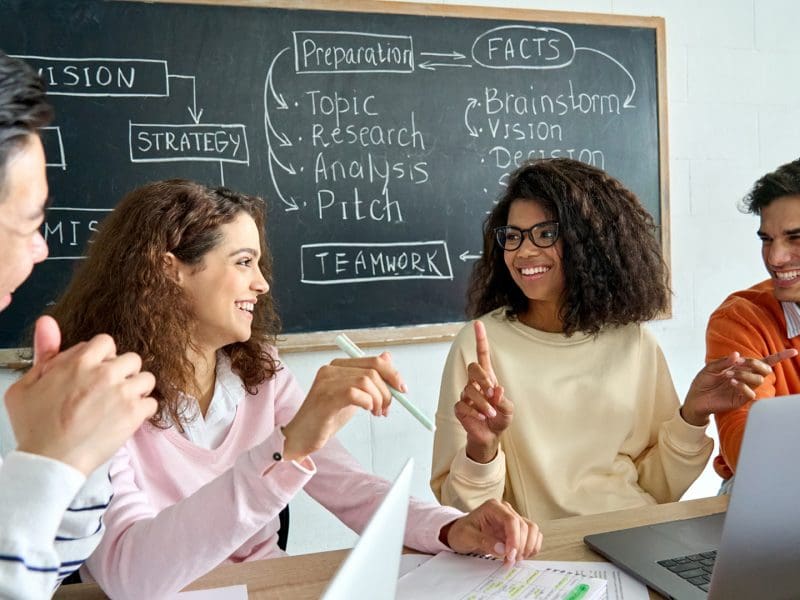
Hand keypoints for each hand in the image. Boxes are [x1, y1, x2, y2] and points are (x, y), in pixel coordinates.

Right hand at [4, 316, 156, 474]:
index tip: (94, 372)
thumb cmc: (34, 426)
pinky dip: (143, 411)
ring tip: (121, 403)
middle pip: (131, 358)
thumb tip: (47, 321)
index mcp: (80, 362)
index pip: (106, 342)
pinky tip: (127, 418)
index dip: (101, 357)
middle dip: (122, 372)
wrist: (48, 462)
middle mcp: (105, 373)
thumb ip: (43, 352)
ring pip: (146, 378)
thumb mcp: (26, 385)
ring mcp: (122, 393)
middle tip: (109, 390)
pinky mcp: (134, 414)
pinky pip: (152, 402)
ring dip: (136, 389)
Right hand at [282, 352, 405, 461]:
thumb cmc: (327, 417)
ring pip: (366, 381)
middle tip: (387, 407)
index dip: (392, 374)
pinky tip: (367, 411)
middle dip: (387, 390)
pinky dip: (367, 403)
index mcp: (338, 366)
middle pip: (372, 370)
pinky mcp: (325, 398)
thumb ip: (368, 378)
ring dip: (378, 399)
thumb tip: (388, 357)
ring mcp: (326, 382)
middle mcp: (331, 369)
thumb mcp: (353, 395)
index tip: (402, 389)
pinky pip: (355, 393)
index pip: (373, 361)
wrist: (302, 437)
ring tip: (376, 413)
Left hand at [444, 499, 542, 564]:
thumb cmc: (462, 532)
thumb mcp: (466, 536)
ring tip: (515, 560)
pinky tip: (520, 556)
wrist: (461, 534)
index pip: (511, 520)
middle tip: (510, 561)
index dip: (515, 538)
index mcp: (493, 507)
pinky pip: (532, 536)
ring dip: (528, 547)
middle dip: (520, 546)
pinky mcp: (517, 529)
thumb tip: (503, 549)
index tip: (510, 555)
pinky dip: (530, 547)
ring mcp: (513, 518)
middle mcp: (505, 510)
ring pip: (532, 530)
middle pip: (524, 526)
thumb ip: (484, 541)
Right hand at [455, 321, 513, 462]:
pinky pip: (463, 405)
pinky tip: (481, 417)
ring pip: (469, 389)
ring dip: (482, 403)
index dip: (480, 339)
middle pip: (473, 367)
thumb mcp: (508, 409)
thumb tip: (496, 391)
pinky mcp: (459, 407)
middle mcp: (475, 383)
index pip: (482, 354)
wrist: (490, 436)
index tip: (478, 324)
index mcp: (488, 378)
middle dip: (483, 378)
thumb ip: (503, 400)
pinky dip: (474, 412)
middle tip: (491, 392)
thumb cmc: (499, 418)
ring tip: (490, 413)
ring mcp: (466, 394)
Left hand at [681, 349, 797, 424]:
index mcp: (742, 368)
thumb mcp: (710, 368)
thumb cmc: (703, 382)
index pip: (764, 362)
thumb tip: (737, 354)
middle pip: (765, 369)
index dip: (779, 357)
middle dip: (754, 363)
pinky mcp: (740, 400)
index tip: (793, 351)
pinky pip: (750, 393)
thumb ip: (724, 361)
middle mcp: (746, 378)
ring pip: (758, 380)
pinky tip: (731, 382)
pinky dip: (742, 385)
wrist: (695, 398)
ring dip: (745, 374)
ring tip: (728, 374)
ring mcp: (745, 389)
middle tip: (738, 362)